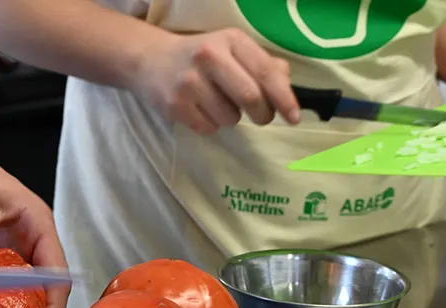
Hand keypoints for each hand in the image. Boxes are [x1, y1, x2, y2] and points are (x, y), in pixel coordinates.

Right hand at [133, 28, 299, 134]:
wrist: (151, 60)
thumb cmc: (202, 57)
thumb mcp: (232, 50)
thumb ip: (262, 65)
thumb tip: (285, 86)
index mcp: (230, 40)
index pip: (266, 72)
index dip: (284, 98)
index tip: (294, 118)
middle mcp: (209, 56)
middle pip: (250, 97)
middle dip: (262, 113)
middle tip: (261, 116)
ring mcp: (189, 82)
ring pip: (230, 118)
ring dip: (231, 118)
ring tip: (217, 103)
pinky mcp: (174, 105)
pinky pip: (209, 128)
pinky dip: (211, 124)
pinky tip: (200, 109)